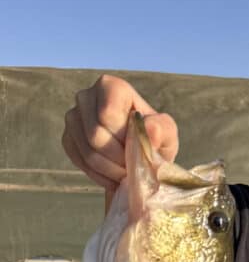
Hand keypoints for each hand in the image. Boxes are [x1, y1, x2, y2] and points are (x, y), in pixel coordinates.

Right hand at [62, 74, 179, 194]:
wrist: (140, 154)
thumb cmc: (154, 139)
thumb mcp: (167, 134)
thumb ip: (162, 129)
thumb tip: (150, 129)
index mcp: (110, 86)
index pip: (107, 115)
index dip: (124, 139)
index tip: (138, 148)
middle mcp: (86, 96)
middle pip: (95, 136)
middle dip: (118, 159)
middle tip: (133, 167)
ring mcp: (73, 117)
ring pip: (87, 151)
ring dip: (110, 170)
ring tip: (126, 173)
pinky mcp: (68, 138)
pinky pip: (78, 160)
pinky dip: (98, 174)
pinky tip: (112, 175)